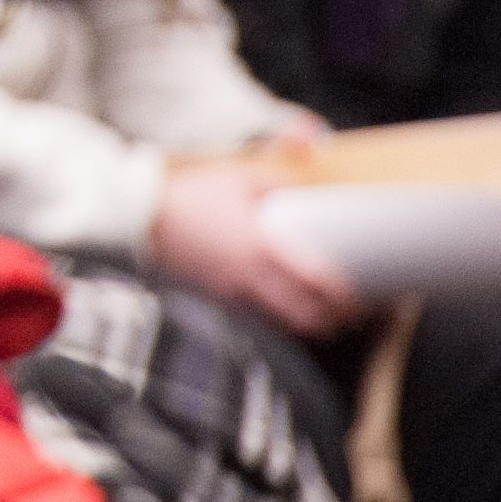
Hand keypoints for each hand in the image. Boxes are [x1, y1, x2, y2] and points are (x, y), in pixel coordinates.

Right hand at [150, 157, 360, 335]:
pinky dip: (278, 320)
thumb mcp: (238, 176)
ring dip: (307, 325)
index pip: (317, 285)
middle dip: (333, 322)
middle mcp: (251, 277)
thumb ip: (278, 182)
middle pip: (305, 317)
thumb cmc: (190, 195)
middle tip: (349, 315)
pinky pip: (257, 318)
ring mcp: (232, 292)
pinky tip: (284, 307)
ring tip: (323, 317)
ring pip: (282, 324)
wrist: (141, 217)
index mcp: (262, 247)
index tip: (360, 298)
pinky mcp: (217, 296)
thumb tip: (304, 189)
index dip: (344, 298)